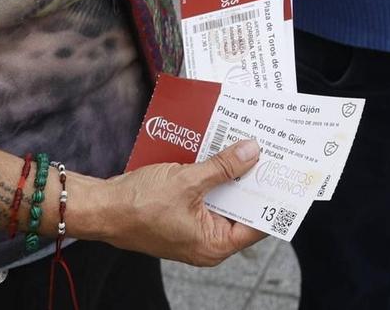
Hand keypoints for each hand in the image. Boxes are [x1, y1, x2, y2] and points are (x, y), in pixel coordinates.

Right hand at [76, 139, 267, 264]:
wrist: (100, 207)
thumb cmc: (138, 205)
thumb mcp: (188, 181)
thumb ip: (223, 167)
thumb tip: (252, 152)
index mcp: (213, 244)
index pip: (258, 225)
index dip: (273, 199)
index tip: (288, 176)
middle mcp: (207, 240)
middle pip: (241, 208)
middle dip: (253, 179)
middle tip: (270, 152)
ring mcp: (193, 227)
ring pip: (223, 197)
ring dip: (231, 173)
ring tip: (248, 145)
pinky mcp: (181, 214)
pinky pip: (205, 193)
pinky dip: (212, 174)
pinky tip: (219, 150)